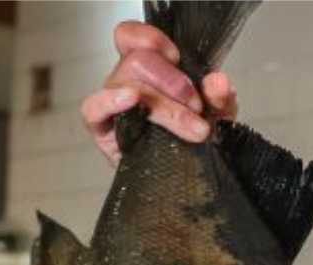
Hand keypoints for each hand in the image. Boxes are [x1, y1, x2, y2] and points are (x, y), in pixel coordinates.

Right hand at [80, 21, 238, 165]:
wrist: (191, 180)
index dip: (152, 40)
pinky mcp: (104, 131)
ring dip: (166, 106)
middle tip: (198, 109)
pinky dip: (110, 101)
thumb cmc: (197, 140)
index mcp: (150, 68)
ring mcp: (114, 105)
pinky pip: (93, 108)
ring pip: (128, 85)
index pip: (132, 37)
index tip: (178, 58)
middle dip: (174, 84)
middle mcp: (128, 81)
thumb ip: (220, 96)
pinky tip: (132, 101)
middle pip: (137, 62)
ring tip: (195, 129)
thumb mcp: (218, 115)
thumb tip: (218, 80)